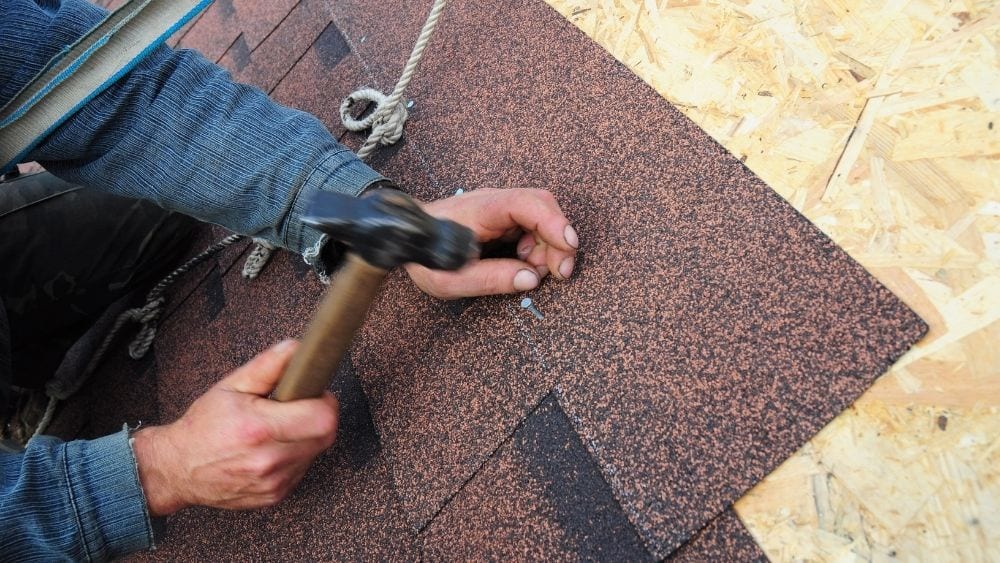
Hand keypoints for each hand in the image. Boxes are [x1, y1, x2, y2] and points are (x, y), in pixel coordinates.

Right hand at [131, 340, 338, 515]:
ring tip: (281, 428)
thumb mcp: (231, 386)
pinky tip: (274, 447)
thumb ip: (267, 365)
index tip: (314, 393)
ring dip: (307, 437)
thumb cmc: (203, 426)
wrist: (177, 469)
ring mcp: (274, 482)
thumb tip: (295, 348)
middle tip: (298, 407)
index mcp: (258, 429)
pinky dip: (295, 456)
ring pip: (316, 452)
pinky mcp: (276, 495)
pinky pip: (302, 469)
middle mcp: (269, 460)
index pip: (322, 417)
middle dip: (318, 416)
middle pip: (326, 435)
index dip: (324, 401)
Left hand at [406, 188, 578, 298]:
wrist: (407, 238)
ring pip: (542, 217)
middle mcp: (495, 202)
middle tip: (560, 273)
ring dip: (549, 247)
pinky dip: (539, 247)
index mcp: (482, 209)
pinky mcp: (504, 218)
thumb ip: (489, 279)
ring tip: (533, 272)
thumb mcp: (451, 278)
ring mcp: (501, 208)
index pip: (526, 203)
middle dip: (558, 240)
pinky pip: (533, 226)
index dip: (553, 222)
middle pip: (543, 207)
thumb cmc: (425, 255)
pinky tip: (524, 264)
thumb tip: (530, 279)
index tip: (568, 245)